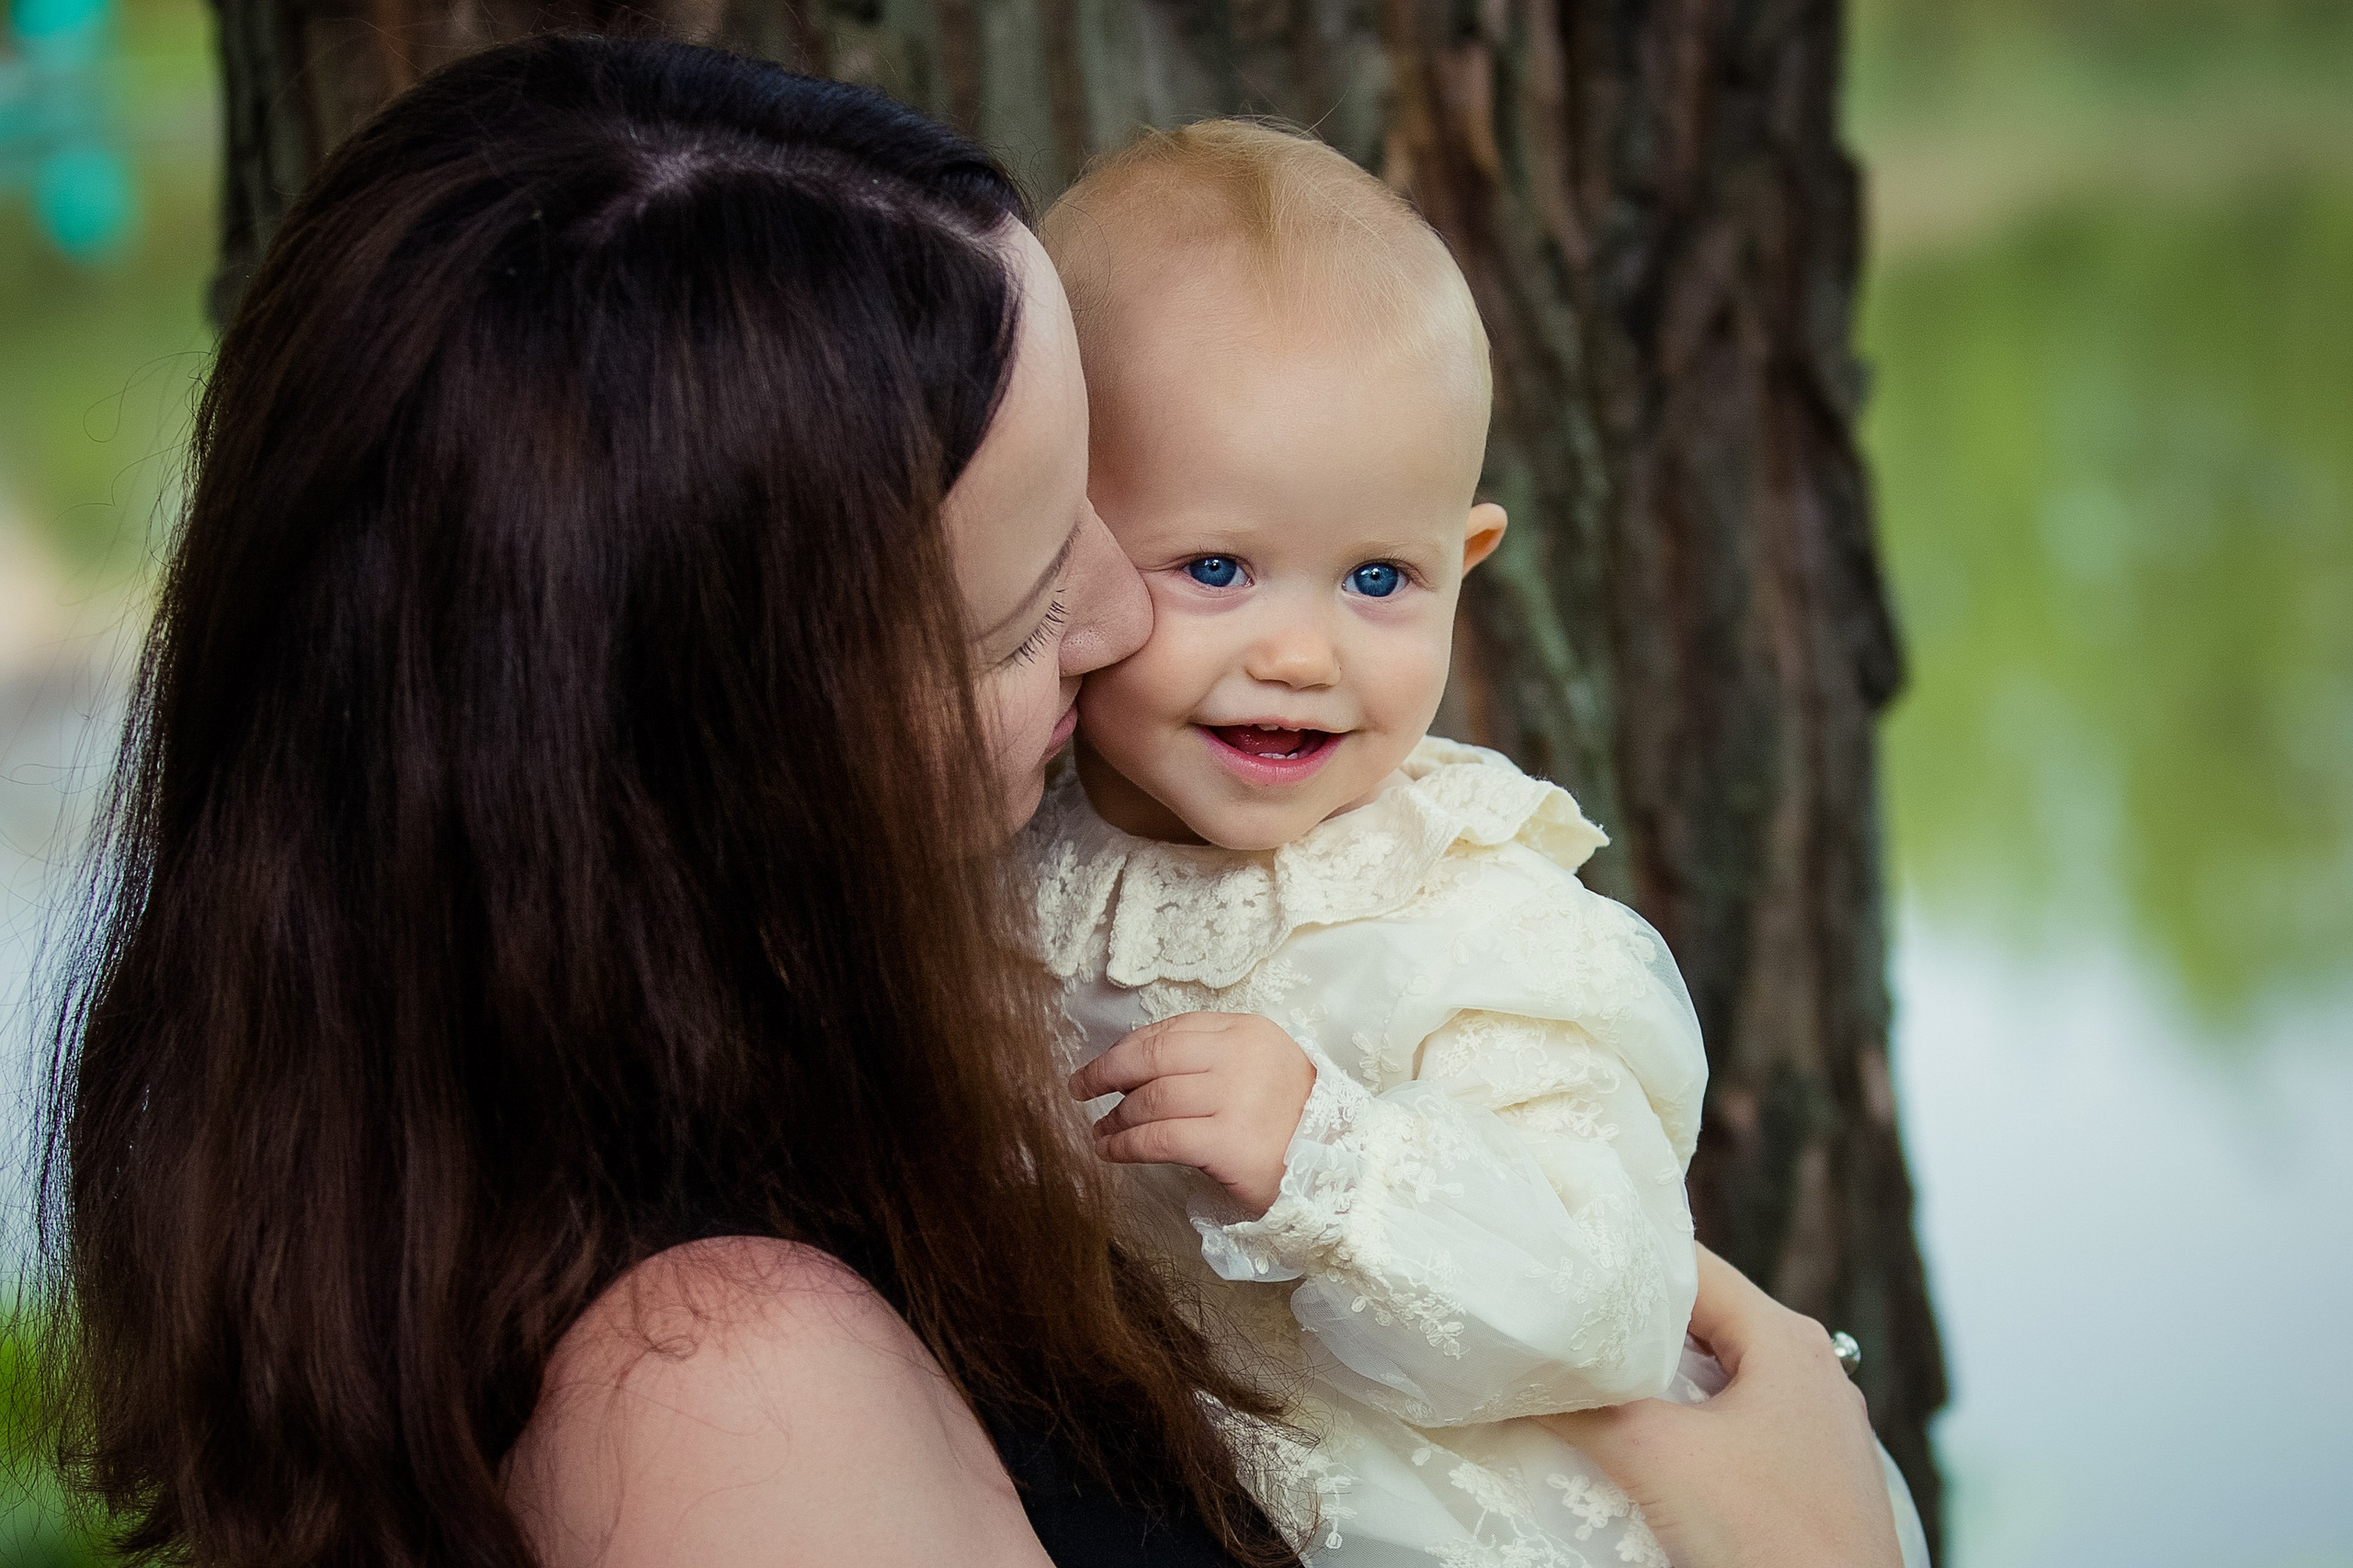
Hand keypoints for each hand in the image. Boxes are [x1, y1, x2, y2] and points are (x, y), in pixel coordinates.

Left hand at [1067, 1013, 1316, 1215]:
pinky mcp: (1229, 1143)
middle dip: (1107, 1073)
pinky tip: (1110, 1150)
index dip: (1127, 1048)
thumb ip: (1208, 1057)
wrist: (1337, 1166)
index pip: (1171, 1030)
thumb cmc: (1290, 1118)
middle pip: (1153, 1059)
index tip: (1102, 1065)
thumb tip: (1133, 1069)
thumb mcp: (1258, 1067)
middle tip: (1081, 1089)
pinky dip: (1125, 1144)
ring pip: (1152, 1100)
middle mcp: (1241, 1058)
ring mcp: (1236, 1099)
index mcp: (1247, 1031)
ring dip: (1115, 1117)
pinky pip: (1159, 1138)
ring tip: (1100, 1132)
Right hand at [1542, 1247, 1904, 1567]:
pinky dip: (1684, 1426)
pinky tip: (1643, 1449)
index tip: (1564, 1267)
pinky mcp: (1808, 1478)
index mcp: (1786, 1338)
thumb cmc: (1766, 1532)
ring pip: (1716, 1378)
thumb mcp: (1656, 1456)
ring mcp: (1814, 1427)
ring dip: (1656, 1383)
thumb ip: (1584, 1409)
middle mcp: (1809, 1370)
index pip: (1692, 1266)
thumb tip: (1518, 1382)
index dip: (1625, 1262)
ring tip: (1591, 1386)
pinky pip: (1733, 1426)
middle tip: (1564, 1328)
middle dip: (1633, 1328)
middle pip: (1701, 1321)